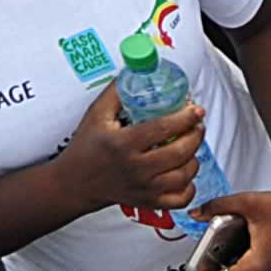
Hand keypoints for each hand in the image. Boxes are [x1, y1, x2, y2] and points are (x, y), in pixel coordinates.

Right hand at [57, 79, 203, 220]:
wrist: (74, 183)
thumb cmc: (86, 147)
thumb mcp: (97, 113)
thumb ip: (118, 90)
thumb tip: (139, 68)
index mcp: (123, 144)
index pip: (162, 129)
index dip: (185, 118)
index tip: (196, 109)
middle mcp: (135, 168)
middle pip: (179, 153)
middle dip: (196, 135)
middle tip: (197, 124)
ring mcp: (142, 188)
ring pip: (183, 176)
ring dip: (194, 158)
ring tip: (191, 145)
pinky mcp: (147, 202)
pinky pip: (179, 199)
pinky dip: (190, 187)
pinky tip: (185, 172)